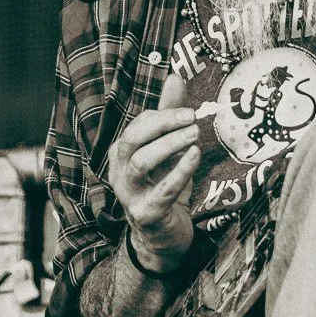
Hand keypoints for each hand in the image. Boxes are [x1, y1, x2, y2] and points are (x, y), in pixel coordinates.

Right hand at [107, 71, 198, 272]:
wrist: (162, 239)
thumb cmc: (164, 190)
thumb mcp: (168, 152)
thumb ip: (169, 118)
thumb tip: (175, 77)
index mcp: (123, 155)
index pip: (137, 126)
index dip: (162, 115)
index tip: (190, 110)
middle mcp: (120, 173)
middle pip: (132, 140)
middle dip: (162, 125)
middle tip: (193, 117)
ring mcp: (130, 195)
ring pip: (142, 163)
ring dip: (170, 146)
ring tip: (195, 136)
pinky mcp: (146, 214)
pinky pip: (162, 190)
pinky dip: (179, 172)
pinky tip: (195, 157)